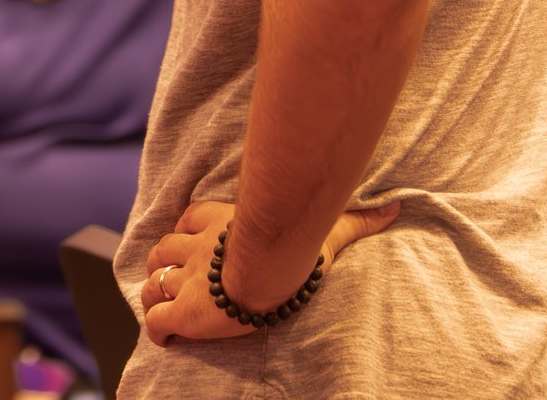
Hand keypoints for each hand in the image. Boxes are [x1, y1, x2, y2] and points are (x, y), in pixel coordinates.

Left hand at [139, 198, 401, 345]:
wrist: (274, 265)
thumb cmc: (298, 245)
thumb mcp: (326, 229)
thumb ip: (355, 221)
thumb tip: (394, 208)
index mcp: (221, 224)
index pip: (187, 220)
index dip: (184, 235)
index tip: (191, 247)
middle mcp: (197, 249)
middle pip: (160, 252)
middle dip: (162, 268)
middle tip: (174, 284)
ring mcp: (188, 280)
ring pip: (151, 285)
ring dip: (156, 296)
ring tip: (168, 308)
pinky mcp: (185, 312)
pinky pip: (156, 323)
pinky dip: (159, 330)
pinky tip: (169, 338)